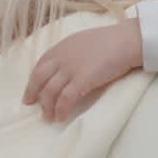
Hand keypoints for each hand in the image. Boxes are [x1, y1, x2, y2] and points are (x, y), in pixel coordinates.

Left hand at [22, 19, 143, 121]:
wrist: (126, 41)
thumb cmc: (111, 40)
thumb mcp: (84, 40)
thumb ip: (72, 51)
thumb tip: (69, 64)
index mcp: (62, 47)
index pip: (40, 64)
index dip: (33, 78)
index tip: (32, 88)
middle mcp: (62, 57)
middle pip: (39, 78)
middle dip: (32, 92)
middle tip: (30, 104)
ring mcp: (71, 69)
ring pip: (50, 91)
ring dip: (47, 106)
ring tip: (48, 117)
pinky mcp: (82, 80)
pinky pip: (65, 99)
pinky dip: (61, 109)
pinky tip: (61, 117)